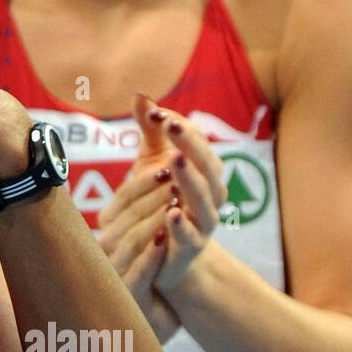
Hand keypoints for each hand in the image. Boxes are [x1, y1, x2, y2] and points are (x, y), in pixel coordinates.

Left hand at [98, 94, 227, 330]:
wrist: (166, 257)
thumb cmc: (162, 200)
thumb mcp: (153, 163)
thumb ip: (151, 132)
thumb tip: (141, 94)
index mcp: (203, 170)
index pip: (196, 142)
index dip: (179, 127)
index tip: (154, 112)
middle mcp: (210, 194)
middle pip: (207, 165)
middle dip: (190, 144)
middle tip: (171, 125)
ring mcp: (203, 222)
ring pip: (203, 199)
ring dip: (190, 179)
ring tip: (175, 161)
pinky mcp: (190, 248)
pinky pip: (190, 236)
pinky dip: (182, 224)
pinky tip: (170, 212)